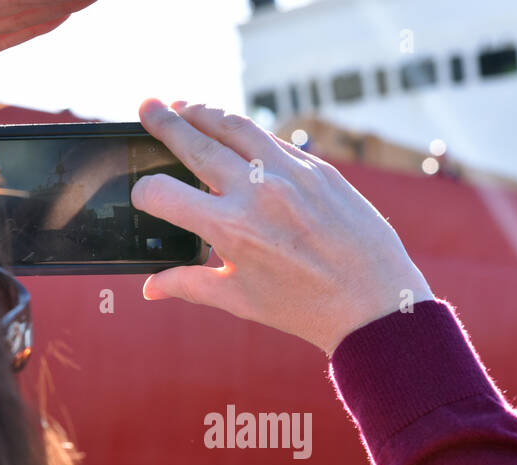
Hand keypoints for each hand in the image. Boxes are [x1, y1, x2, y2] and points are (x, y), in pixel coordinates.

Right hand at [131, 100, 433, 354]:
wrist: (372, 302)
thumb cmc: (302, 307)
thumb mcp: (239, 299)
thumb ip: (189, 285)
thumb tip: (149, 287)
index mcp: (229, 229)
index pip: (163, 193)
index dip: (145, 192)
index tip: (144, 193)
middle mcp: (256, 192)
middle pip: (195, 142)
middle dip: (165, 122)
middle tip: (147, 106)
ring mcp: (289, 173)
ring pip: (235, 126)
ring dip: (204, 112)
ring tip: (186, 106)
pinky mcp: (318, 168)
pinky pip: (272, 139)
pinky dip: (246, 132)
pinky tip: (235, 132)